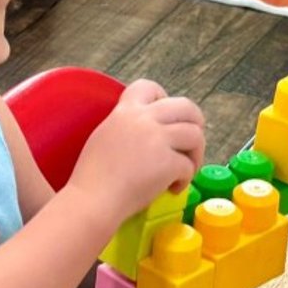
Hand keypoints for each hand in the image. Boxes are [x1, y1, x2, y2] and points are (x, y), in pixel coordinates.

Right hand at [67, 79, 205, 226]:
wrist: (92, 200)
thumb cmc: (91, 179)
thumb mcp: (103, 137)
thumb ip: (124, 127)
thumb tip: (148, 133)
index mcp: (125, 111)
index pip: (151, 87)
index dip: (165, 99)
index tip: (166, 120)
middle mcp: (144, 119)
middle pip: (186, 107)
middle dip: (196, 124)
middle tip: (191, 145)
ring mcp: (158, 139)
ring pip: (195, 135)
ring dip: (195, 155)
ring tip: (185, 171)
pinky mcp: (168, 163)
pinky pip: (188, 166)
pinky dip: (185, 179)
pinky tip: (173, 189)